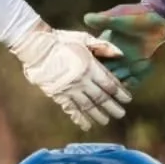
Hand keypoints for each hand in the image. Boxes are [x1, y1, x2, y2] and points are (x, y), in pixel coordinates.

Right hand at [8, 22, 130, 130]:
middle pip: (101, 98)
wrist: (36, 47)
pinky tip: (86, 125)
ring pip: (88, 106)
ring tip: (106, 121)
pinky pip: (71, 110)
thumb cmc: (61, 40)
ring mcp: (70, 89)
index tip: (127, 99)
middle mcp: (82, 80)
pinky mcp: (58, 95)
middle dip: (112, 107)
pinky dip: (79, 118)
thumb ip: (103, 46)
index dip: (120, 92)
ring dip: (98, 115)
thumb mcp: (84, 38)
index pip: (110, 83)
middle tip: (121, 114)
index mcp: (90, 66)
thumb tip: (121, 54)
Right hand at [83, 0, 164, 84]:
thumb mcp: (120, 17)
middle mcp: (115, 58)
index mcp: (106, 46)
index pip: (93, 60)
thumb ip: (105, 20)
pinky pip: (132, 83)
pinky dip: (128, 87)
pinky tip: (125, 90)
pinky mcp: (140, 70)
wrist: (161, 20)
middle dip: (99, 83)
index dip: (88, 68)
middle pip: (103, 74)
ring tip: (108, 94)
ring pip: (116, 81)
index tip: (82, 74)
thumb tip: (87, 18)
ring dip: (112, 89)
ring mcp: (127, 65)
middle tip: (93, 90)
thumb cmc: (138, 15)